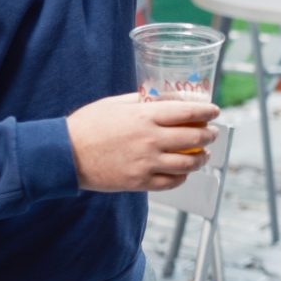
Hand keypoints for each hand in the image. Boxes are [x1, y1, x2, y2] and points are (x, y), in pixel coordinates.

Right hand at [67, 94, 217, 191]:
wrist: (64, 155)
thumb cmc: (87, 126)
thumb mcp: (114, 104)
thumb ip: (140, 101)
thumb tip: (161, 98)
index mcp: (145, 116)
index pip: (187, 113)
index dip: (206, 112)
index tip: (215, 111)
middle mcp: (150, 140)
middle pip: (193, 138)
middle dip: (208, 135)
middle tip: (212, 133)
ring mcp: (147, 163)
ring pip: (187, 163)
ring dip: (200, 158)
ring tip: (202, 155)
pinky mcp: (140, 182)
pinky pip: (171, 182)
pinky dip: (182, 177)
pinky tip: (183, 172)